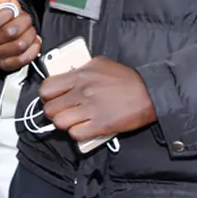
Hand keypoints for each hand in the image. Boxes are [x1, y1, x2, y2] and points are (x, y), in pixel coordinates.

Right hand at [0, 0, 40, 70]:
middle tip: (25, 18)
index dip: (7, 14)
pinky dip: (33, 49)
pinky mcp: (4, 64)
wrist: (1, 26)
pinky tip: (33, 41)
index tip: (11, 10)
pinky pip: (22, 60)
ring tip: (29, 29)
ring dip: (29, 34)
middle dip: (23, 22)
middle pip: (9, 33)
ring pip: (18, 46)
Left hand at [39, 56, 156, 140]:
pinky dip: (77, 133)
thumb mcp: (100, 63)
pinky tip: (83, 127)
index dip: (47, 96)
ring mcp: (90, 110)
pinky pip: (75, 134)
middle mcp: (82, 92)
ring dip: (64, 123)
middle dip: (53, 111)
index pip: (47, 88)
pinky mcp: (99, 126)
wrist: (149, 93)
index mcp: (80, 75)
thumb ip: (80, 69)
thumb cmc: (126, 79)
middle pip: (50, 108)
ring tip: (72, 120)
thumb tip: (66, 75)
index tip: (52, 97)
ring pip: (59, 123)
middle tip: (62, 111)